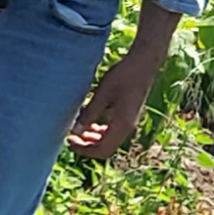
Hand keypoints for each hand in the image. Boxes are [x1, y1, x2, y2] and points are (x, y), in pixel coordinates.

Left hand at [66, 3, 180, 158]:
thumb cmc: (123, 77)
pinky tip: (91, 120)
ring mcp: (129, 121)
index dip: (84, 150)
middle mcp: (127, 128)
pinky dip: (101, 130)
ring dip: (94, 138)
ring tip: (79, 129)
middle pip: (106, 147)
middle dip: (87, 145)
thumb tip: (76, 131)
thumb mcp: (102, 95)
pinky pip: (113, 129)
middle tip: (71, 136)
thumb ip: (89, 114)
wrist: (143, 64)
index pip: (102, 150)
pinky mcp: (128, 114)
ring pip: (109, 139)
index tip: (70, 141)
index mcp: (122, 126)